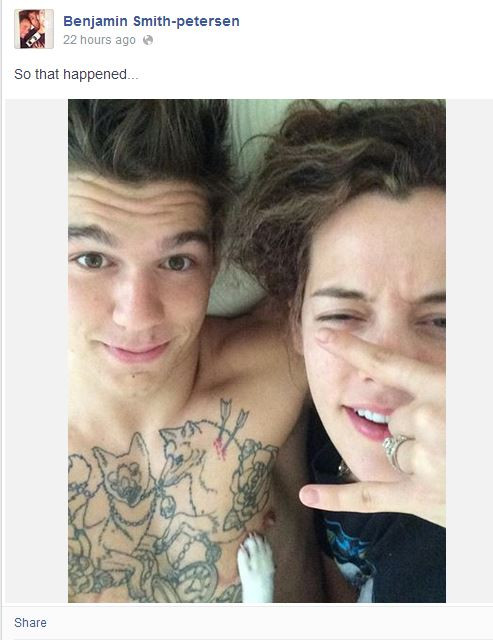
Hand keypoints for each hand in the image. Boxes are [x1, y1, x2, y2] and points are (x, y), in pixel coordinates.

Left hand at [299, 329, 444, 526]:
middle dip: (415, 426)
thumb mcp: (478, 386)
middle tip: (452, 436)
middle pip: (395, 417)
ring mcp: (424, 461)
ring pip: (395, 451)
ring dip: (416, 456)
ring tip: (455, 463)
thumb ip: (454, 375)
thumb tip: (435, 351)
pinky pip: (368, 496)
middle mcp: (429, 422)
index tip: (325, 336)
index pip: (387, 363)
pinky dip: (337, 497)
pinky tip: (308, 495)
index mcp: (446, 389)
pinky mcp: (421, 499)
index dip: (353, 348)